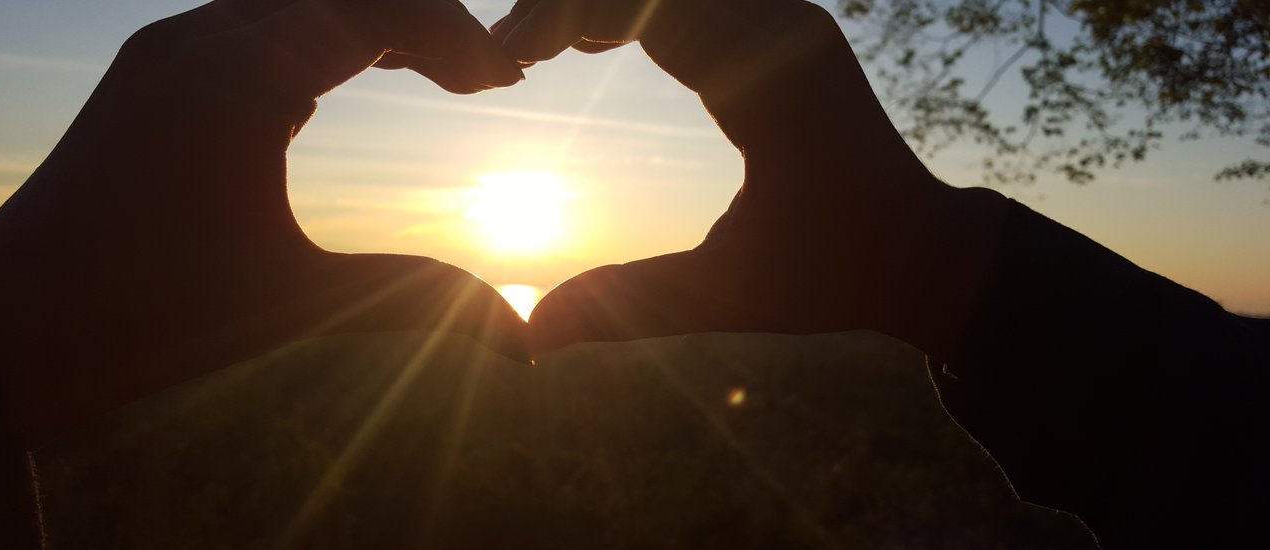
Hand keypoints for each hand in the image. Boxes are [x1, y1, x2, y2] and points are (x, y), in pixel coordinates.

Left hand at [0, 0, 526, 448]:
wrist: (14, 326)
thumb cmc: (151, 316)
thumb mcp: (299, 301)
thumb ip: (419, 299)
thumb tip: (523, 342)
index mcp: (240, 76)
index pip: (377, 10)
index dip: (456, 37)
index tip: (508, 85)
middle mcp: (200, 38)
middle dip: (427, 22)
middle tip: (486, 79)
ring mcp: (170, 47)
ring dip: (375, 24)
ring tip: (440, 78)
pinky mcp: (154, 70)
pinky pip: (257, 20)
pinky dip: (322, 37)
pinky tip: (351, 82)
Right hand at [501, 0, 1008, 357]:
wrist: (920, 247)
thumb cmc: (833, 275)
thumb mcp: (727, 295)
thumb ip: (626, 304)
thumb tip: (528, 337)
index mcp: (773, 83)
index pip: (651, 5)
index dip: (566, 15)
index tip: (505, 62)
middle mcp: (785, 27)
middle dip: (568, 3)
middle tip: (505, 56)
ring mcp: (787, 17)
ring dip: (598, 4)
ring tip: (531, 49)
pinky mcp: (782, 24)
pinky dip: (633, 6)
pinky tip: (587, 43)